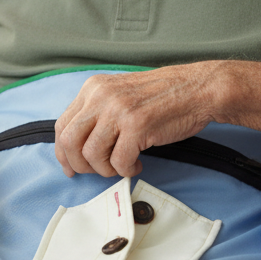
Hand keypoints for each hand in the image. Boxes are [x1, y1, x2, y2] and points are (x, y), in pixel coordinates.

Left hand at [54, 66, 220, 177]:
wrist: (197, 89)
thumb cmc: (162, 96)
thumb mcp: (119, 94)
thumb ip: (97, 113)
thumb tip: (77, 146)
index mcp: (93, 88)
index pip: (62, 125)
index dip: (63, 153)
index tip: (71, 167)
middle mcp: (101, 96)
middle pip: (70, 142)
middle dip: (80, 165)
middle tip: (98, 171)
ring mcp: (118, 110)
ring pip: (92, 155)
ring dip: (106, 169)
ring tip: (122, 165)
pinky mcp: (137, 125)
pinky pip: (119, 162)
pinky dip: (126, 170)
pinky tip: (137, 163)